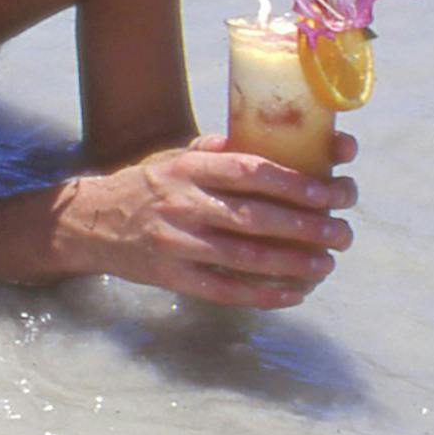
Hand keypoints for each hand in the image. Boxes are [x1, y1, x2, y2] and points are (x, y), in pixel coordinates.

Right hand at [66, 132, 359, 307]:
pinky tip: (295, 293)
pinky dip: (265, 294)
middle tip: (343, 232)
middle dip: (308, 226)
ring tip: (328, 263)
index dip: (297, 182)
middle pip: (257, 217)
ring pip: (247, 257)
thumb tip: (280, 139)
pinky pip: (226, 290)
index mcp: (189, 167)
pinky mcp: (173, 277)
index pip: (251, 171)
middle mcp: (183, 203)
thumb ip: (222, 150)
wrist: (90, 223)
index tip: (332, 190)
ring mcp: (177, 243)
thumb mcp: (176, 156)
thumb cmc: (147, 185)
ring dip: (294, 263)